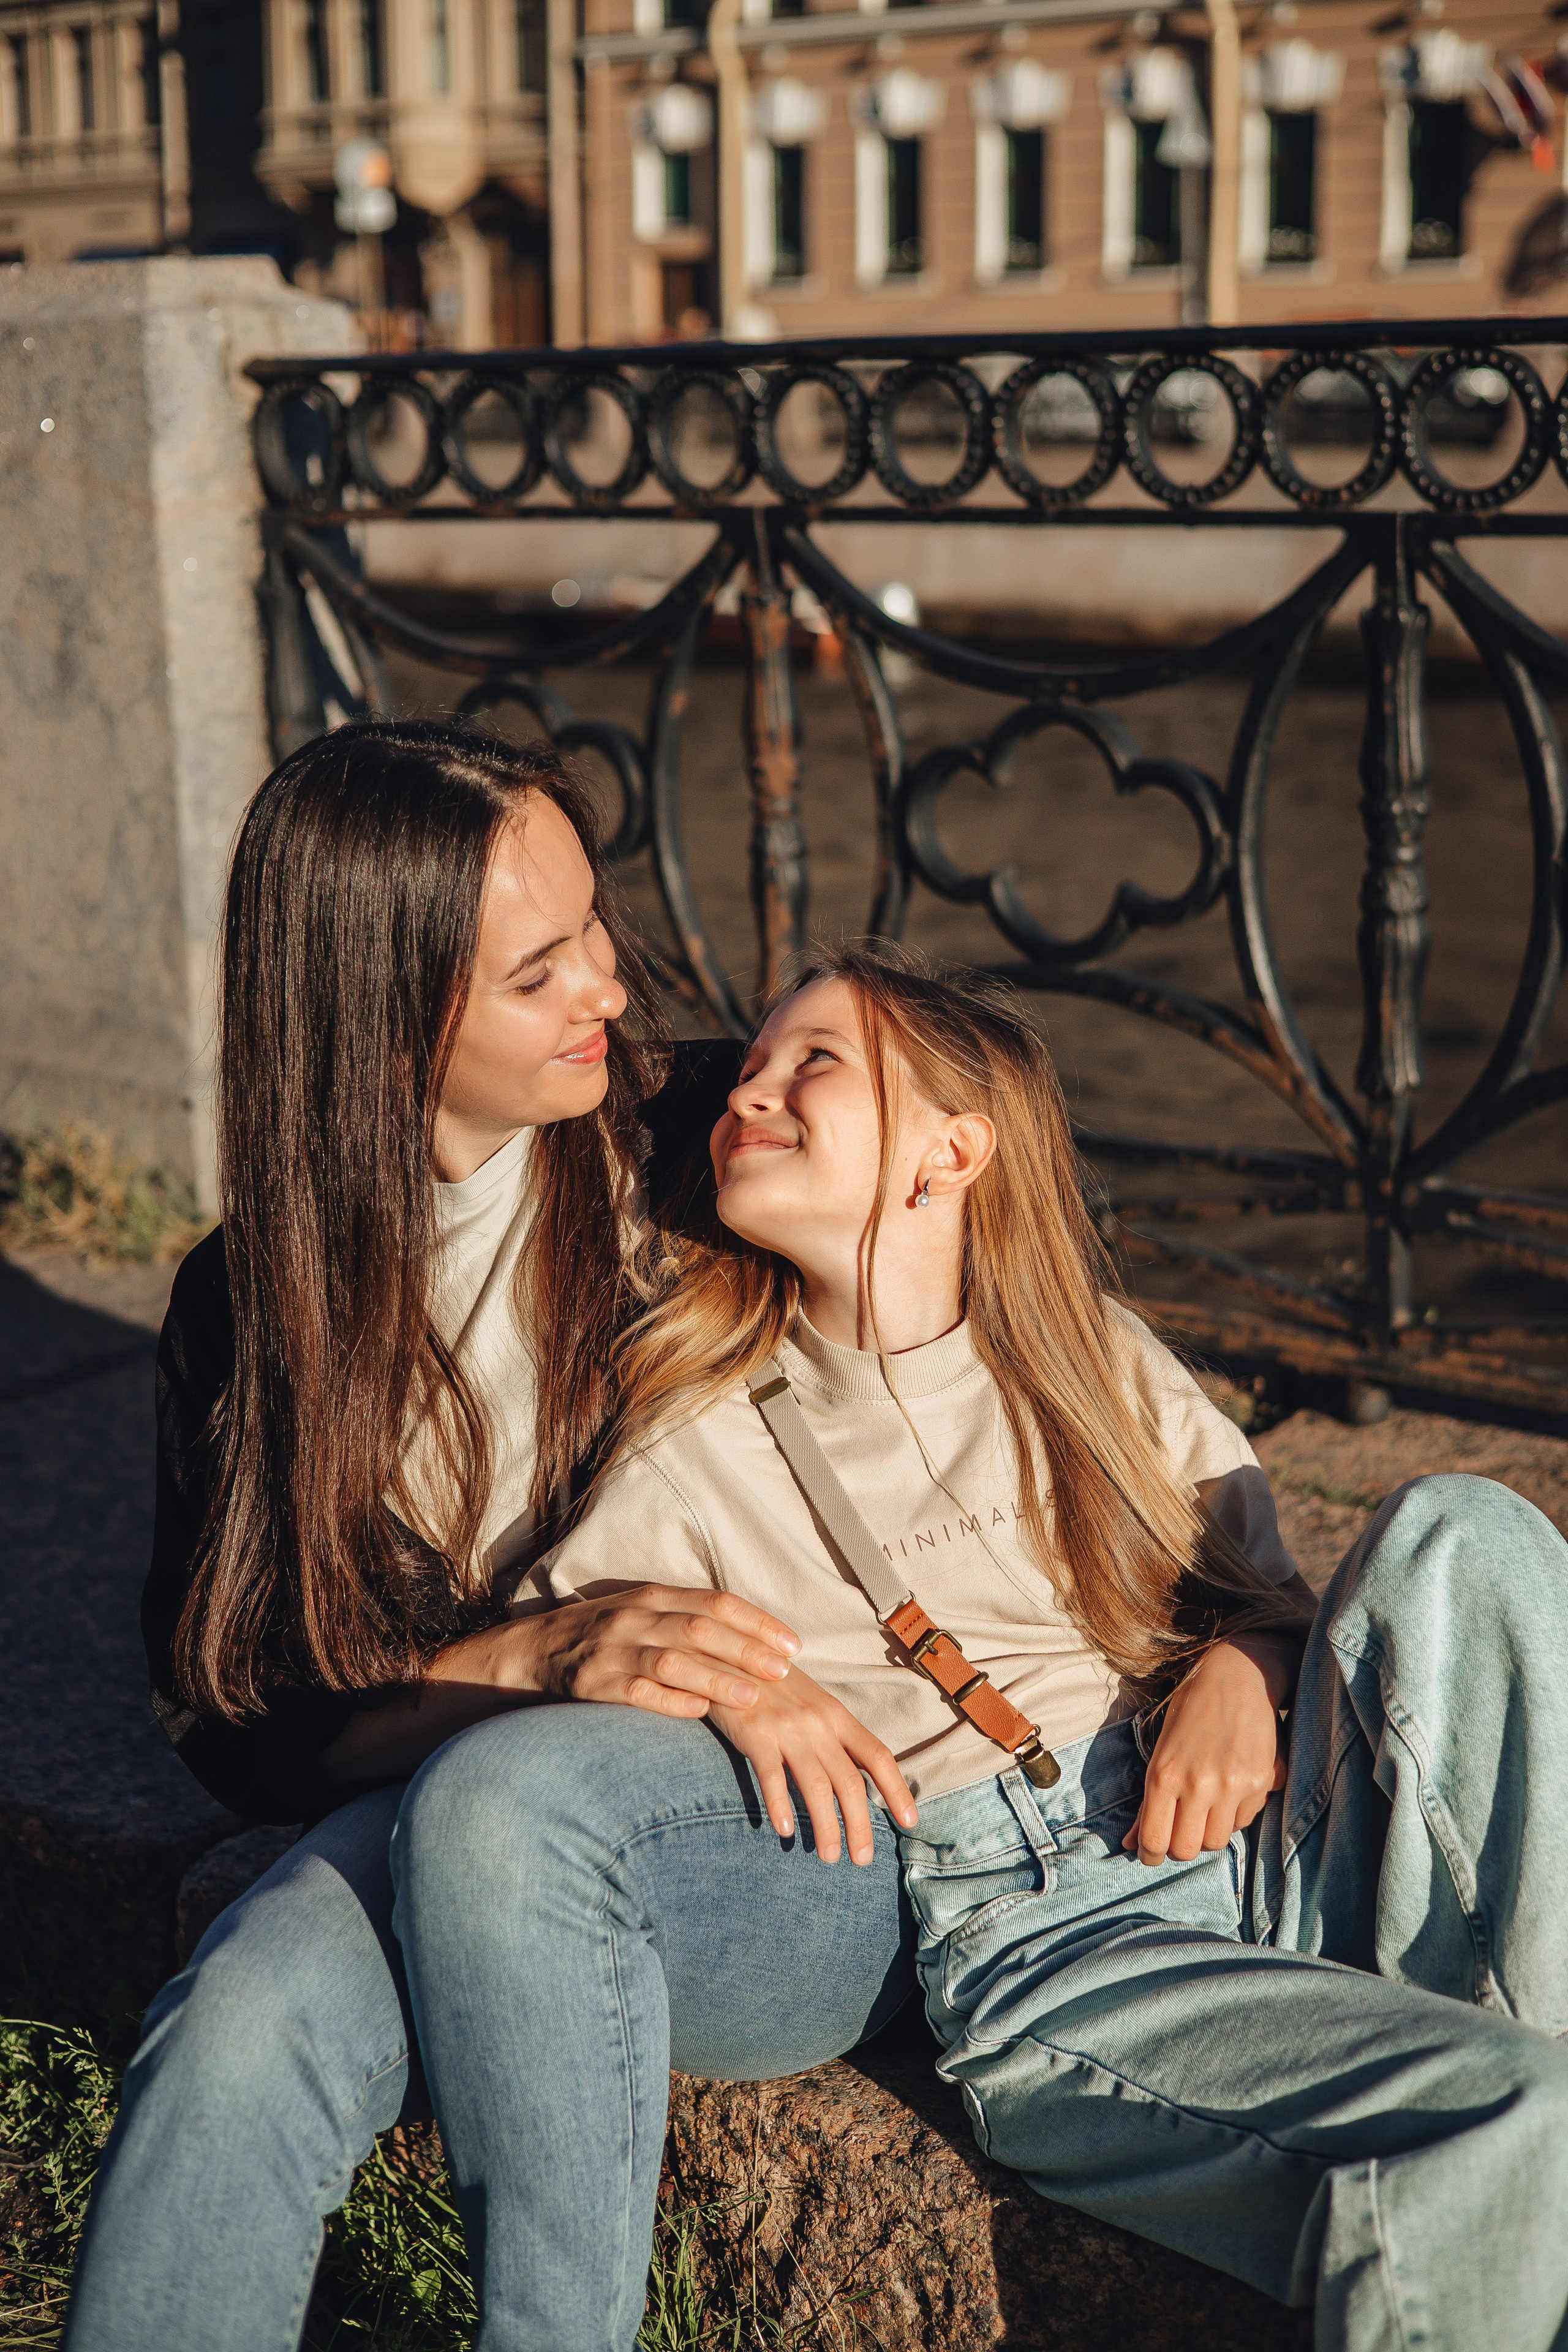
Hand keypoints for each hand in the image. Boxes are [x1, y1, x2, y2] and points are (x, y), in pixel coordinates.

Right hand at [500, 1585, 802, 1716]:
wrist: (531, 1650)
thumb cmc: (604, 1634)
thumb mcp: (645, 1614)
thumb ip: (690, 1620)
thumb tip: (756, 1641)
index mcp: (653, 1595)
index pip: (715, 1602)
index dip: (757, 1623)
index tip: (793, 1645)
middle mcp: (635, 1617)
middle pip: (699, 1628)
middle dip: (746, 1650)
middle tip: (783, 1672)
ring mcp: (612, 1650)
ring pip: (671, 1661)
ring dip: (715, 1679)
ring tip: (752, 1699)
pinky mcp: (591, 1684)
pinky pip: (635, 1693)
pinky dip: (669, 1701)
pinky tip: (697, 1713)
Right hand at [708, 1667, 917, 1865]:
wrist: (730, 1651)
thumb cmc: (772, 1682)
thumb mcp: (812, 1701)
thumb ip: (833, 1733)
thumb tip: (857, 1774)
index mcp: (837, 1715)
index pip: (877, 1755)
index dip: (897, 1790)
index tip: (910, 1822)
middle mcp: (818, 1723)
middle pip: (850, 1781)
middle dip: (860, 1824)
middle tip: (863, 1859)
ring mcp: (787, 1728)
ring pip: (815, 1786)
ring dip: (825, 1826)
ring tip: (828, 1857)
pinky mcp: (755, 1733)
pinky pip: (771, 1776)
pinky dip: (779, 1805)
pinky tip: (785, 1831)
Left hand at [1124, 1635, 1296, 1867]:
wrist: (1238, 1675)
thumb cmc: (1191, 1711)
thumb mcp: (1160, 1751)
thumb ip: (1147, 1801)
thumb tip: (1130, 1843)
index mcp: (1165, 1774)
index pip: (1155, 1840)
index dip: (1150, 1855)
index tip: (1151, 1854)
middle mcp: (1199, 1784)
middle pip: (1187, 1850)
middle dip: (1181, 1846)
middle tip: (1181, 1829)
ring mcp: (1233, 1785)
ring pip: (1218, 1840)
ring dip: (1210, 1830)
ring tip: (1207, 1803)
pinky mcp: (1261, 1781)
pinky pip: (1245, 1819)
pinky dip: (1236, 1813)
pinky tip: (1232, 1786)